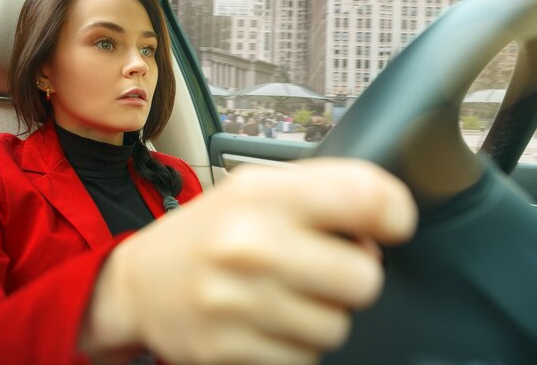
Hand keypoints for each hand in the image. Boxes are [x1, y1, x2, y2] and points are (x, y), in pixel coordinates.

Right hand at [83, 158, 416, 364]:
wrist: (142, 284)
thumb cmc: (209, 231)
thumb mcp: (257, 189)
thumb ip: (321, 192)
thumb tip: (386, 217)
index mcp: (263, 195)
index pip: (365, 197)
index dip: (394, 214)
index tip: (388, 225)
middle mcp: (250, 247)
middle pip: (364, 279)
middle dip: (352, 275)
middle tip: (321, 266)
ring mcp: (237, 305)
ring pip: (336, 327)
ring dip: (322, 313)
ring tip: (284, 293)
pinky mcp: (228, 353)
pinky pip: (304, 359)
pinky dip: (294, 344)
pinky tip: (265, 321)